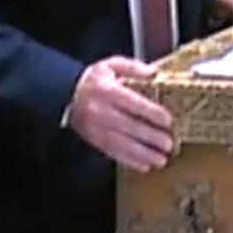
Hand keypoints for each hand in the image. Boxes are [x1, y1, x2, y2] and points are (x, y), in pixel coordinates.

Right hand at [67, 57, 172, 171]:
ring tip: (161, 160)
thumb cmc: (92, 81)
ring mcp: (96, 129)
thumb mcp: (110, 66)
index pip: (132, 103)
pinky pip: (113, 153)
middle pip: (129, 126)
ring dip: (143, 154)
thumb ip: (132, 67)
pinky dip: (129, 161)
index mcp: (107, 91)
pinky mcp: (94, 141)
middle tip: (169, 145)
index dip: (151, 113)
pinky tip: (144, 166)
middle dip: (151, 137)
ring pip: (122, 144)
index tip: (167, 120)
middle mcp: (101, 112)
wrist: (63, 96)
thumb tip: (154, 72)